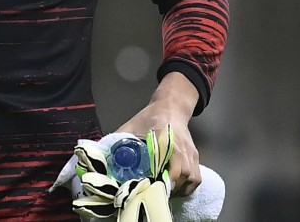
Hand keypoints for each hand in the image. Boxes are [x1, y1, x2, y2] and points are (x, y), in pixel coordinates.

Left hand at [116, 72, 200, 196]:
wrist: (170, 107)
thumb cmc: (149, 117)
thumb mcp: (131, 126)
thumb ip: (119, 139)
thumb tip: (102, 154)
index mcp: (166, 139)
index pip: (172, 162)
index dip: (165, 178)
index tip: (154, 187)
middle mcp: (182, 147)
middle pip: (184, 174)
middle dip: (171, 187)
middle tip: (156, 192)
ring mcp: (191, 152)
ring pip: (192, 178)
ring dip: (180, 189)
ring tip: (165, 192)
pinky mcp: (195, 156)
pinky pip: (197, 177)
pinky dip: (188, 186)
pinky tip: (176, 188)